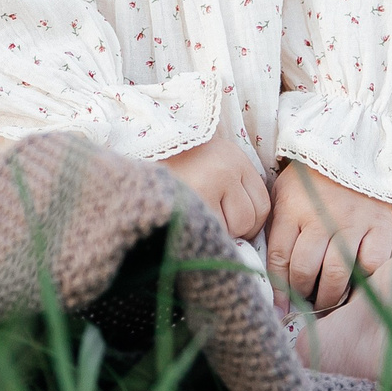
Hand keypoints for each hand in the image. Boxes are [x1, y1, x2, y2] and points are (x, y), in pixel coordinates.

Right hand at [160, 94, 271, 240]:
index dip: (248, 222)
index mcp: (233, 157)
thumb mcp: (207, 168)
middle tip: (207, 224)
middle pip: (252, 218)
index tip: (229, 226)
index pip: (262, 203)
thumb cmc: (168, 169)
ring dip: (217, 234)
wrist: (130, 154)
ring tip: (193, 220)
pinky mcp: (194, 196)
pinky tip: (185, 223)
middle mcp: (227, 166)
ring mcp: (211, 181)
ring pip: (235, 228)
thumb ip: (230, 191)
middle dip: (234, 231)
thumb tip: (248, 231)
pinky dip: (201, 236)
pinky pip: (212, 232)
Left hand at [265, 162, 391, 314]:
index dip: (279, 289)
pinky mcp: (379, 225)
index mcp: (292, 209)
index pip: (280, 259)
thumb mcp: (283, 196)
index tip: (280, 306)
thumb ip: (277, 231)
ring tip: (325, 300)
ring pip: (337, 273)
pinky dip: (362, 280)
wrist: (350, 151)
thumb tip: (271, 277)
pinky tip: (354, 284)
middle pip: (306, 270)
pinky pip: (371, 264)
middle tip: (304, 302)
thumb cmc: (310, 180)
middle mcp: (321, 218)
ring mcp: (352, 222)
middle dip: (302, 293)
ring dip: (328, 295)